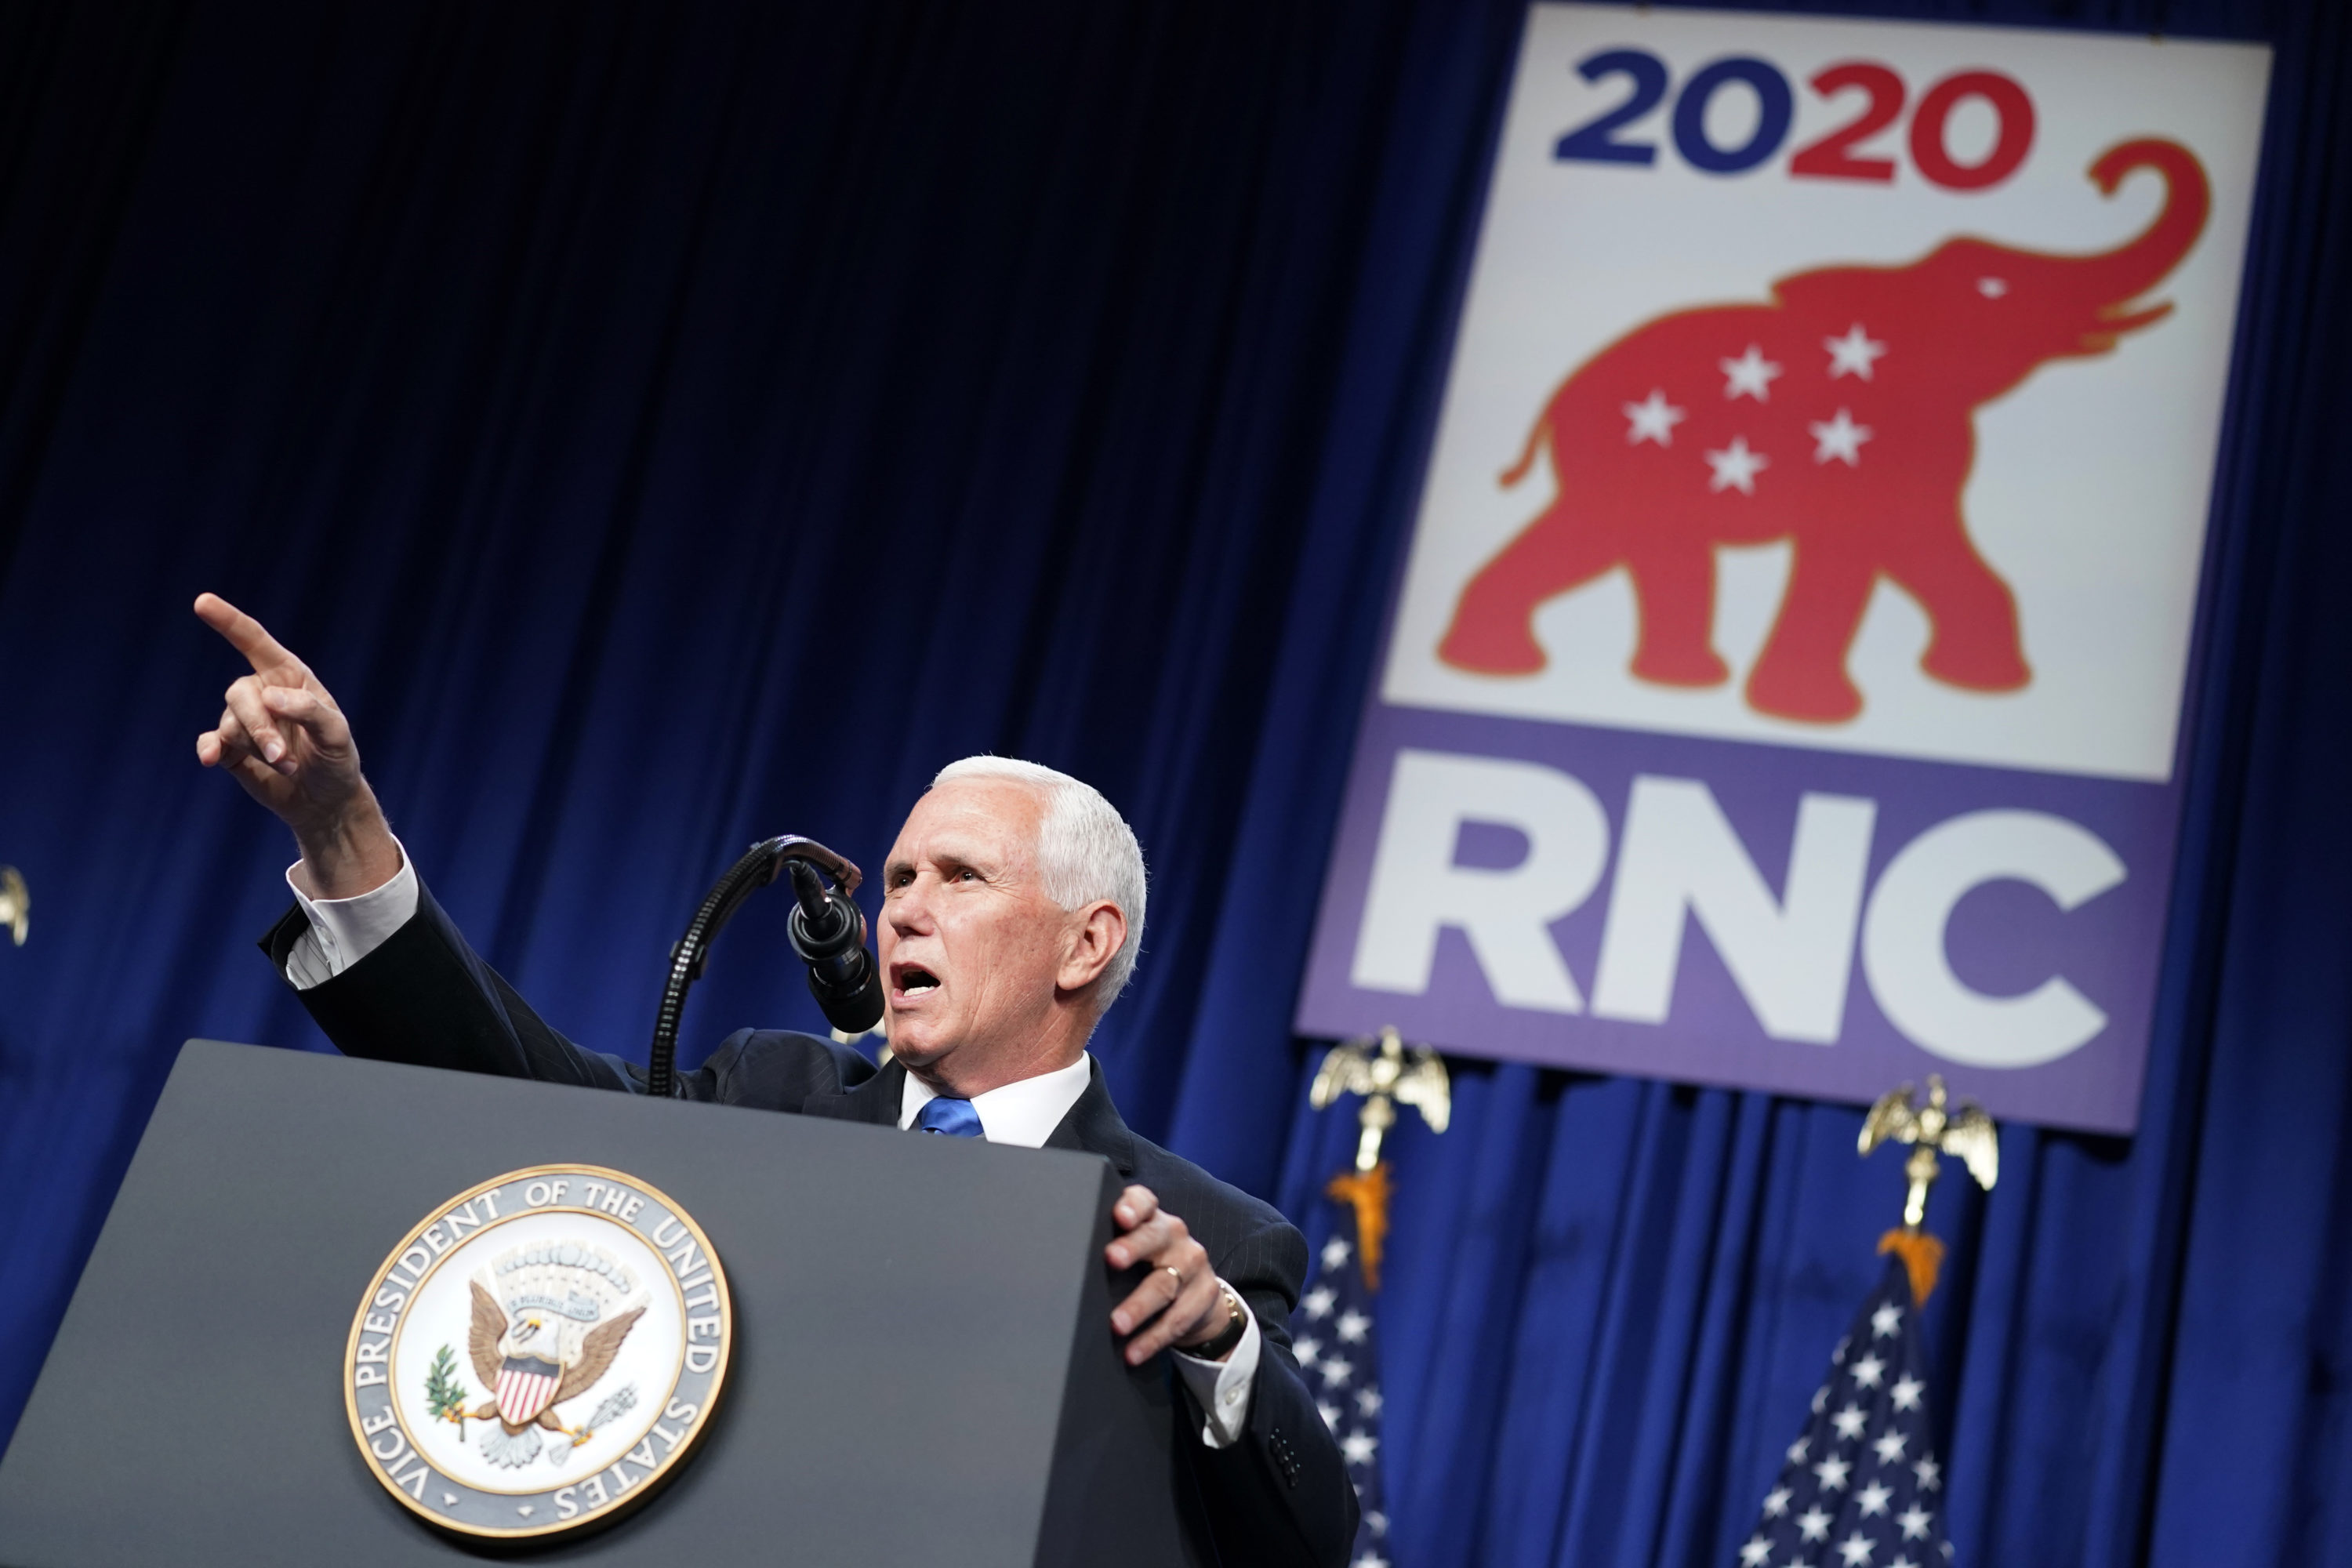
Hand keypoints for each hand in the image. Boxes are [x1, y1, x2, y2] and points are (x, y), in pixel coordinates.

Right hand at [192, 593, 400, 898]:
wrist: (324, 800)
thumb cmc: (336, 759)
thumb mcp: (336, 735)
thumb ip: (310, 711)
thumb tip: (270, 696)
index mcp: (290, 677)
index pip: (255, 642)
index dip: (229, 621)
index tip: (202, 601)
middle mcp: (263, 693)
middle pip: (240, 693)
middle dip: (259, 726)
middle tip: (283, 756)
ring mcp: (244, 720)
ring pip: (230, 723)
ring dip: (256, 748)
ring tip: (286, 765)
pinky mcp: (231, 748)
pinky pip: (211, 742)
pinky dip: (210, 749)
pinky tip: (211, 759)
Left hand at [1106, 1184, 1230, 1364]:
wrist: (1198, 1294)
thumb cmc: (1149, 1266)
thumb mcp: (1134, 1249)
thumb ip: (1108, 1246)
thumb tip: (1059, 1266)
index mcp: (1152, 1218)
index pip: (1144, 1202)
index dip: (1133, 1206)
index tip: (1119, 1216)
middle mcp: (1174, 1235)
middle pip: (1154, 1237)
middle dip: (1133, 1247)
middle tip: (1111, 1259)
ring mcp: (1193, 1264)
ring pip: (1165, 1284)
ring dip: (1138, 1306)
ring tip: (1116, 1325)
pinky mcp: (1204, 1295)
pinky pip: (1177, 1319)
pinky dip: (1152, 1338)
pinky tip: (1133, 1352)